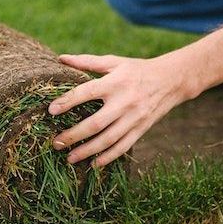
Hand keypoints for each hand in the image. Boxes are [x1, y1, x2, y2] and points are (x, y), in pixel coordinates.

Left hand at [49, 54, 195, 166]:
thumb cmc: (137, 69)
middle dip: (73, 135)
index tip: (51, 111)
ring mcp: (134, 118)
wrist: (171, 80)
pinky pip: (123, 147)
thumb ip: (87, 61)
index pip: (86, 92)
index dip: (67, 102)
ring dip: (87, 151)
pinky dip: (108, 157)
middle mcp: (124, 102)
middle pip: (95, 123)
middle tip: (56, 143)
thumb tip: (61, 59)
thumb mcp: (114, 62)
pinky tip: (94, 164)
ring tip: (70, 158)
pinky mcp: (141, 129)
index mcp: (114, 82)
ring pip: (108, 140)